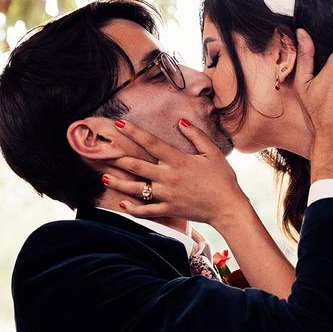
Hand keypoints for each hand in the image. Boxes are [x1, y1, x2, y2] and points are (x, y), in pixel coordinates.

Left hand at [102, 119, 247, 227]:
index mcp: (178, 160)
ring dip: (119, 183)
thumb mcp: (213, 153)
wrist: (228, 208)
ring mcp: (167, 195)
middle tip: (104, 152)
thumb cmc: (223, 180)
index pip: (151, 143)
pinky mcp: (169, 210)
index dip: (133, 132)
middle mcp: (168, 177)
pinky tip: (122, 204)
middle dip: (119, 158)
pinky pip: (147, 210)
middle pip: (137, 165)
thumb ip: (196, 136)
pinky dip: (133, 209)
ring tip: (105, 178)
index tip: (119, 124)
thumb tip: (180, 121)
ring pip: (137, 188)